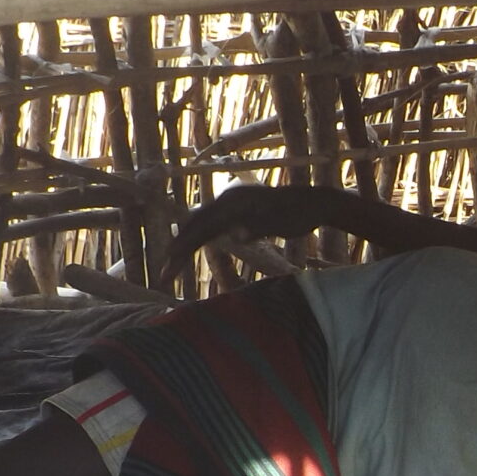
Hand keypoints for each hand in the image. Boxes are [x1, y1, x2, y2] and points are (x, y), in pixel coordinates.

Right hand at [169, 185, 312, 261]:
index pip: (202, 227)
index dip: (184, 247)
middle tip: (164, 276)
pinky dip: (198, 240)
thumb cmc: (299, 214)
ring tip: (171, 268)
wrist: (312, 202)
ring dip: (185, 246)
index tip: (170, 265)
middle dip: (178, 251)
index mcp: (235, 202)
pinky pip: (210, 225)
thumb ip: (257, 228)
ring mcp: (230, 203)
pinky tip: (189, 253)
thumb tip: (238, 236)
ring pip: (200, 225)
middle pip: (195, 226)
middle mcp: (228, 199)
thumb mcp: (281, 223)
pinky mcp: (235, 211)